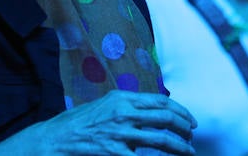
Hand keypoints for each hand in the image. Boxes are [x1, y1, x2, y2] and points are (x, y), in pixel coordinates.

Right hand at [0, 91, 196, 155]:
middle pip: (166, 119)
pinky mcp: (115, 152)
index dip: (181, 112)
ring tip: (188, 152)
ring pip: (162, 140)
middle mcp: (124, 113)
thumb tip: (151, 111)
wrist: (55, 139)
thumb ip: (127, 107)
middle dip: (184, 129)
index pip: (161, 102)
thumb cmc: (79, 123)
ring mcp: (121, 133)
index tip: (191, 121)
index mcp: (122, 98)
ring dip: (180, 147)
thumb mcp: (104, 105)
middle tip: (192, 138)